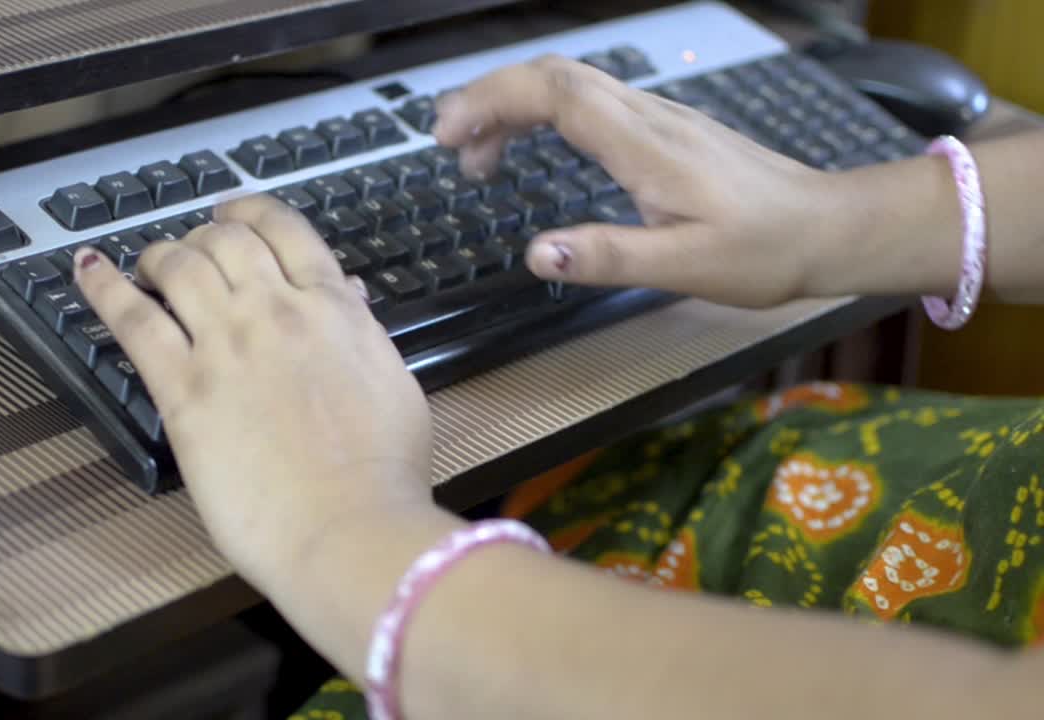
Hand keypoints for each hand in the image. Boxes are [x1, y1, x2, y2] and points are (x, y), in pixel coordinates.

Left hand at [73, 196, 434, 588]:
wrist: (348, 526)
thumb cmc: (382, 472)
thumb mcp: (393, 384)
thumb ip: (364, 335)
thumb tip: (350, 302)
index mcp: (334, 309)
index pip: (286, 229)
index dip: (252, 211)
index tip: (235, 214)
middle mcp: (277, 312)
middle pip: (226, 240)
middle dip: (205, 235)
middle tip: (193, 247)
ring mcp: (226, 346)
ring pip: (179, 266)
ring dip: (160, 254)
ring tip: (148, 262)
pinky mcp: (183, 390)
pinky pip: (133, 320)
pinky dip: (105, 290)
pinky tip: (89, 271)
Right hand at [433, 54, 844, 307]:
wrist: (828, 227)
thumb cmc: (764, 250)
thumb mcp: (685, 267)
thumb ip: (609, 257)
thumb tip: (538, 252)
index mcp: (645, 146)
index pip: (555, 95)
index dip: (492, 102)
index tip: (447, 136)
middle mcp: (648, 118)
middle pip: (554, 75)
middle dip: (489, 97)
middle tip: (447, 142)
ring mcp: (658, 118)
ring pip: (572, 83)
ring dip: (514, 104)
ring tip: (479, 156)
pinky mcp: (665, 130)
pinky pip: (592, 100)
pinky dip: (546, 113)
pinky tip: (536, 146)